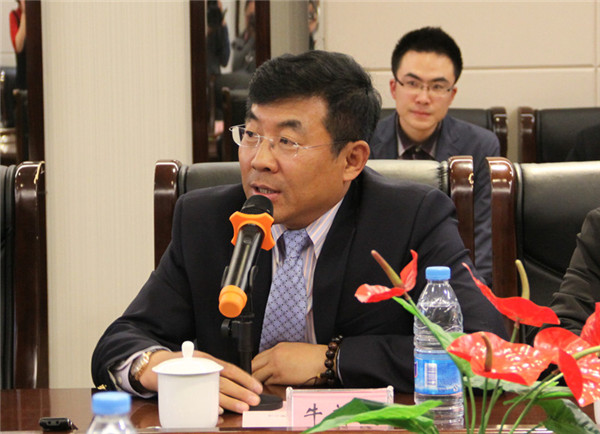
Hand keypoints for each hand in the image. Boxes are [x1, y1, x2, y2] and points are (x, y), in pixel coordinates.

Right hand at [139, 350, 262, 413]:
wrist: (154, 366)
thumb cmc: (181, 366)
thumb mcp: (199, 364)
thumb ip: (215, 372)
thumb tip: (237, 384)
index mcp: (208, 360)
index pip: (230, 369)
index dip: (245, 378)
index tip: (257, 387)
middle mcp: (201, 367)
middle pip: (224, 381)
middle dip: (242, 391)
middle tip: (255, 400)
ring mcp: (191, 378)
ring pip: (214, 391)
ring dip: (230, 401)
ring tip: (243, 407)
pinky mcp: (181, 389)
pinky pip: (198, 400)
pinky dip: (209, 406)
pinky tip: (219, 412)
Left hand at [251, 342, 326, 385]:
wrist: (323, 360)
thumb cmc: (313, 357)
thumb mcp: (294, 351)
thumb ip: (282, 356)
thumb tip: (276, 365)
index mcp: (278, 347)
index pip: (258, 357)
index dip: (255, 366)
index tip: (255, 373)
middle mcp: (274, 354)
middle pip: (253, 364)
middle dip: (251, 374)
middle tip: (252, 383)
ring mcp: (276, 364)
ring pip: (257, 374)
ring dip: (257, 382)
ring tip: (257, 389)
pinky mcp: (280, 375)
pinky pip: (267, 382)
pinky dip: (266, 387)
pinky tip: (268, 391)